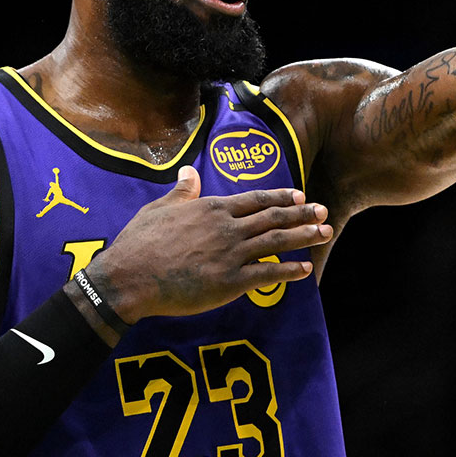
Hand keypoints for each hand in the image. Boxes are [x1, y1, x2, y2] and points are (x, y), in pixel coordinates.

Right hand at [86, 165, 331, 323]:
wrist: (129, 277)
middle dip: (302, 215)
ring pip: (276, 242)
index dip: (280, 198)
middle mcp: (226, 228)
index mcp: (211, 209)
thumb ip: (180, 192)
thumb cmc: (139, 243)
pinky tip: (306, 270)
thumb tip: (187, 173)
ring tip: (325, 233)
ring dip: (304, 237)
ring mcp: (230, 255)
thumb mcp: (159, 209)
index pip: (254, 199)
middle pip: (272, 218)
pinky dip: (289, 271)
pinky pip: (267, 274)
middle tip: (324, 211)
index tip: (300, 196)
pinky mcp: (229, 283)